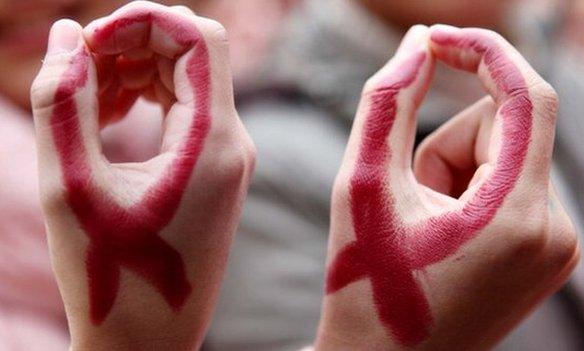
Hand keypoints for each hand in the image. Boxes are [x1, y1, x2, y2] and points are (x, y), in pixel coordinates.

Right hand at [30, 2, 254, 349]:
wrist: (149, 340)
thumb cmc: (110, 278)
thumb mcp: (69, 188)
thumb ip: (62, 103)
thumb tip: (71, 35)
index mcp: (214, 142)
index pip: (199, 37)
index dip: (143, 20)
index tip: (90, 43)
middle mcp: (234, 143)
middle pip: (193, 51)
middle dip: (132, 44)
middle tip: (78, 72)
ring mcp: (228, 157)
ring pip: (187, 77)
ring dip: (134, 70)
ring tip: (85, 101)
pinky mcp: (215, 169)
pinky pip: (185, 109)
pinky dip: (144, 98)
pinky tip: (106, 117)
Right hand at [314, 25, 578, 349]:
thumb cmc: (366, 284)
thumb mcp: (363, 186)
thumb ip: (388, 102)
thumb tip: (418, 43)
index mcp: (516, 217)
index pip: (526, 98)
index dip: (482, 52)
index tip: (436, 38)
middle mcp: (555, 231)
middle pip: (505, 129)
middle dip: (446, 144)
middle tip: (407, 198)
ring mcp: (557, 245)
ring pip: (505, 156)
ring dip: (453, 172)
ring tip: (420, 225)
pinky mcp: (547, 251)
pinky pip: (511, 184)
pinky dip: (470, 192)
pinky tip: (442, 236)